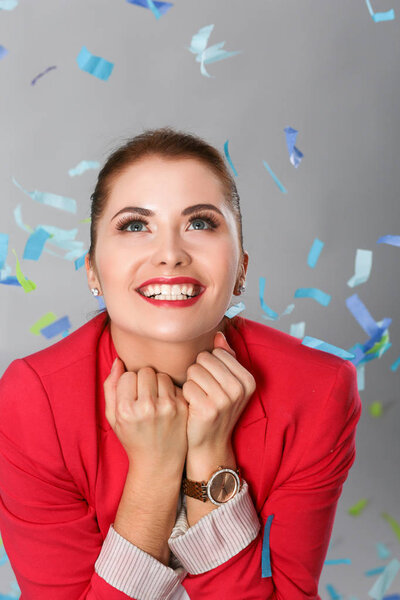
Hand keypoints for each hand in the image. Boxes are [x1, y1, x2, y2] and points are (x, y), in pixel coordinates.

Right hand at [103, 358, 187, 471]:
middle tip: (144, 396)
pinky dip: (170, 391)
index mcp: (126, 410)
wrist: (158, 463)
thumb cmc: (132, 438)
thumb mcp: (113, 417)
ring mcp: (167, 407)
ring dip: (158, 383)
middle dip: (143, 380)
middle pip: (145, 371)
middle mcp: (147, 408)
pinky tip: (166, 405)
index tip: (131, 397)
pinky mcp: (182, 408)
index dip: (128, 384)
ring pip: (161, 375)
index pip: (127, 375)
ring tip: (155, 399)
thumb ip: (110, 388)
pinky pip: (175, 384)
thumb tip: (118, 361)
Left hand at [182, 331, 256, 450]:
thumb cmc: (216, 408)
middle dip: (198, 372)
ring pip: (194, 371)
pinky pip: (187, 386)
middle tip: (204, 391)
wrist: (210, 443)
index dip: (209, 366)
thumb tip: (218, 334)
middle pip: (204, 359)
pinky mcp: (208, 409)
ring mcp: (225, 400)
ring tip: (199, 398)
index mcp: (248, 380)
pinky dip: (186, 395)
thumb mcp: (227, 384)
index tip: (214, 384)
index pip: (217, 352)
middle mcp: (240, 389)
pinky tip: (193, 407)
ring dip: (191, 383)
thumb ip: (225, 357)